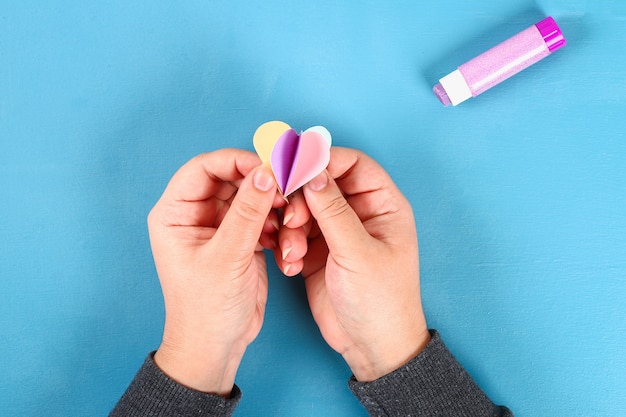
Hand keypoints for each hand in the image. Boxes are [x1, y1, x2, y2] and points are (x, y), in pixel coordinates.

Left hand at [148, 149, 281, 395]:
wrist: (217, 346)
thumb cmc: (206, 308)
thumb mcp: (228, 257)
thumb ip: (247, 212)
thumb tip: (265, 173)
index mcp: (176, 213)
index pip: (204, 168)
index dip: (236, 161)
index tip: (268, 167)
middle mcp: (196, 214)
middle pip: (232, 179)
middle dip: (262, 185)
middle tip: (288, 192)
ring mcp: (220, 226)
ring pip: (252, 197)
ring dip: (274, 208)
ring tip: (288, 224)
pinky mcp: (241, 239)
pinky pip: (263, 218)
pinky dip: (278, 226)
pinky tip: (284, 243)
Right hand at [275, 147, 429, 381]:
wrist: (371, 346)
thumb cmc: (381, 300)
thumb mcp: (357, 253)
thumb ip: (333, 211)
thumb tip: (313, 173)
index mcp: (382, 205)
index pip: (354, 165)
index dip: (325, 161)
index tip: (296, 167)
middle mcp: (360, 213)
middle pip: (322, 184)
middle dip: (301, 199)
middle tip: (290, 219)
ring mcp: (337, 232)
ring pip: (304, 209)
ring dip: (291, 227)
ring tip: (292, 251)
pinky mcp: (318, 251)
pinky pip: (295, 234)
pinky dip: (288, 246)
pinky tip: (291, 265)